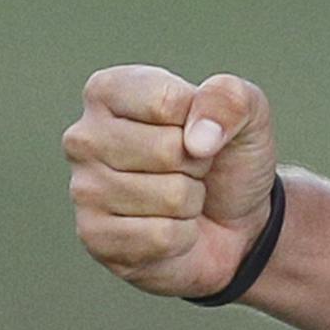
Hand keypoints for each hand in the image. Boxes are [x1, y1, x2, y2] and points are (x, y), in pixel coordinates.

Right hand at [62, 64, 277, 298]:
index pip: (166, 102)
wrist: (232, 218)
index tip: (197, 127)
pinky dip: (181, 235)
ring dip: (190, 200)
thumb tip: (198, 140)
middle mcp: (83, 137)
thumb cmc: (226, 153)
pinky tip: (169, 227)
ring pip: (168, 196)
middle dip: (197, 163)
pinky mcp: (93, 239)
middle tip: (191, 167)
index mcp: (110, 91)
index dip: (201, 119)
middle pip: (166, 150)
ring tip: (179, 195)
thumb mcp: (247, 111)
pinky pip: (161, 237)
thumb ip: (230, 99)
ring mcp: (83, 190)